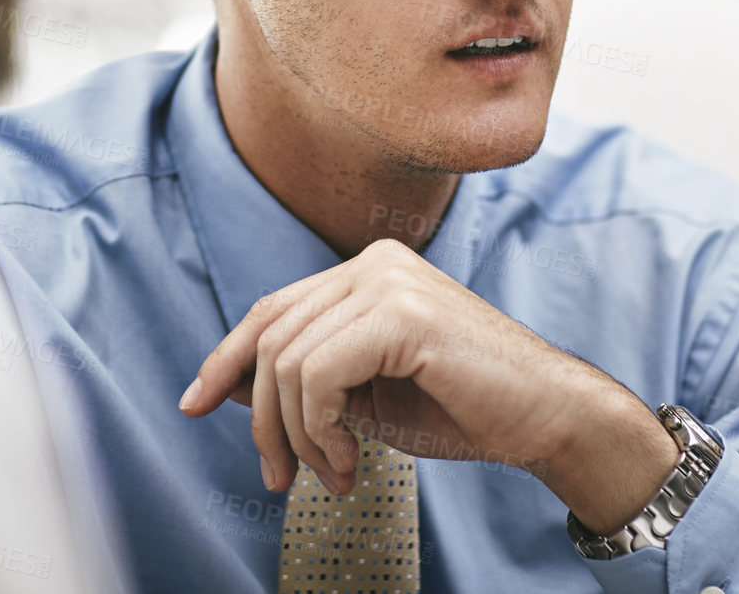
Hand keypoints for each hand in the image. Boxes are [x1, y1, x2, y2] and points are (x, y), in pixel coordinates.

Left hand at [177, 239, 678, 533]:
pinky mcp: (402, 312)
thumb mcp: (367, 393)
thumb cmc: (464, 408)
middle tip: (282, 477)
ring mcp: (388, 280)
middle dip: (262, 418)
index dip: (225, 360)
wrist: (545, 417)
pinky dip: (320, 430)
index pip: (271, 310)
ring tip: (334, 472)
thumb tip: (225, 388)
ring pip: (288, 361)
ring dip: (299, 435)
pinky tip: (349, 461)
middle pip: (270, 337)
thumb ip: (309, 379)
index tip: (194, 405)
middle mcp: (374, 262)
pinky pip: (318, 374)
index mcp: (367, 271)